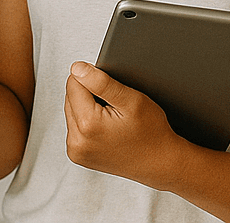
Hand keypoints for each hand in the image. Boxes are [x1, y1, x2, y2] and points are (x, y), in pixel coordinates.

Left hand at [63, 61, 182, 188]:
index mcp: (88, 125)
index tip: (112, 94)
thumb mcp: (131, 100)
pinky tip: (106, 128)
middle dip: (90, 95)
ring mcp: (76, 151)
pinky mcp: (77, 155)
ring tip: (112, 119)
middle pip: (70, 97)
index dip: (93, 80)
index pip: (74, 83)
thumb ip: (101, 82)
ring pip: (71, 111)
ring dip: (87, 108)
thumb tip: (76, 68)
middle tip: (115, 107)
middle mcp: (77, 142)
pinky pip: (75, 127)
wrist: (159, 163)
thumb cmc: (151, 132)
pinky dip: (88, 122)